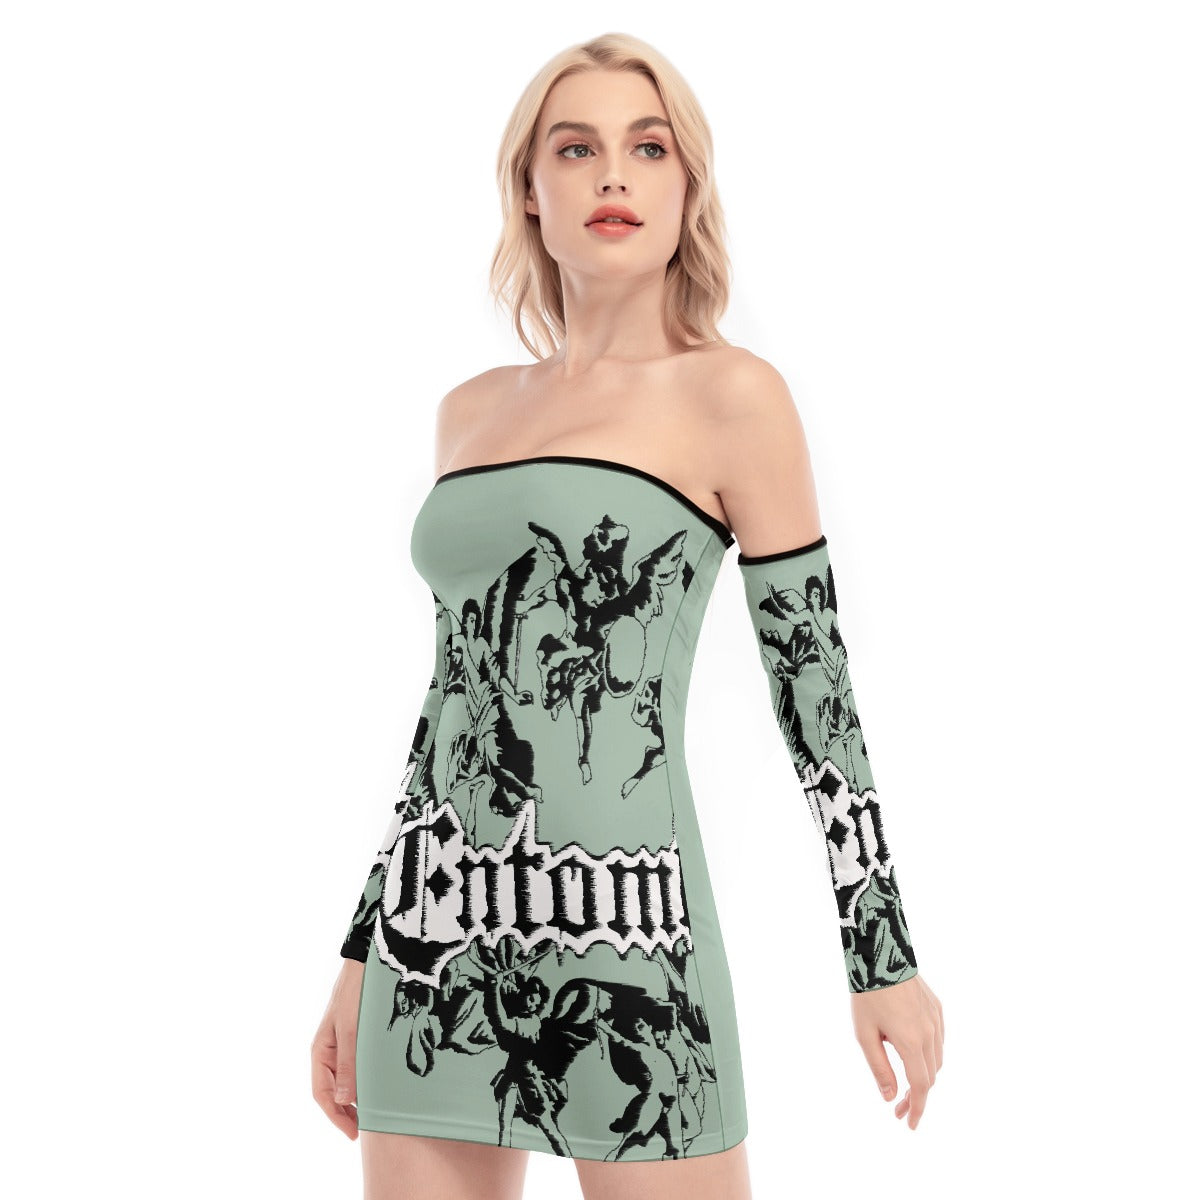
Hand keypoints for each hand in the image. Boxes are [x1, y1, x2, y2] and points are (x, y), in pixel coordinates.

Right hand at [311, 958, 365, 1138]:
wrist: (365, 962)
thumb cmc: (356, 993)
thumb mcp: (352, 1029)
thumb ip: (348, 1064)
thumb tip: (343, 1100)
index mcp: (320, 1050)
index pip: (322, 1093)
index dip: (336, 1116)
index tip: (353, 1133)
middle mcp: (327, 1050)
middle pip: (330, 1091)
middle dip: (344, 1112)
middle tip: (364, 1130)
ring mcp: (339, 1043)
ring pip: (341, 1080)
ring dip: (352, 1098)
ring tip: (370, 1113)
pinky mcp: (352, 1036)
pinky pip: (351, 1066)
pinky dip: (360, 1081)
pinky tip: (373, 1086)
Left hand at [850, 973, 942, 1129]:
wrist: (881, 954)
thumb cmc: (867, 994)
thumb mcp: (864, 1034)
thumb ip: (880, 1067)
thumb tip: (891, 1097)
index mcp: (911, 1042)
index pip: (921, 1086)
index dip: (917, 1109)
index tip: (909, 1125)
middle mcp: (930, 1033)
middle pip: (930, 1076)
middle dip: (917, 1096)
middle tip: (899, 1107)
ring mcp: (936, 1020)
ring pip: (937, 1059)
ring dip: (925, 1076)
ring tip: (906, 1084)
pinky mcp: (937, 1008)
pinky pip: (939, 1040)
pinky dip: (930, 1055)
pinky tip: (915, 1055)